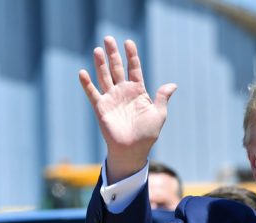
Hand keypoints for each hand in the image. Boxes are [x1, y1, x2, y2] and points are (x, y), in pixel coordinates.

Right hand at [78, 36, 176, 182]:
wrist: (133, 150)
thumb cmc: (147, 134)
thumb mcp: (159, 114)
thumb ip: (163, 97)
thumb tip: (173, 84)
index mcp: (137, 91)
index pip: (134, 68)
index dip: (131, 55)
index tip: (128, 42)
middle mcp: (123, 92)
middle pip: (116, 68)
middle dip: (113, 54)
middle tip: (108, 38)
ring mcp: (111, 99)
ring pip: (104, 77)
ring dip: (100, 64)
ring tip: (98, 50)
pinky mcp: (101, 108)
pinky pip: (92, 93)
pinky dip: (87, 84)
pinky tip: (83, 72)